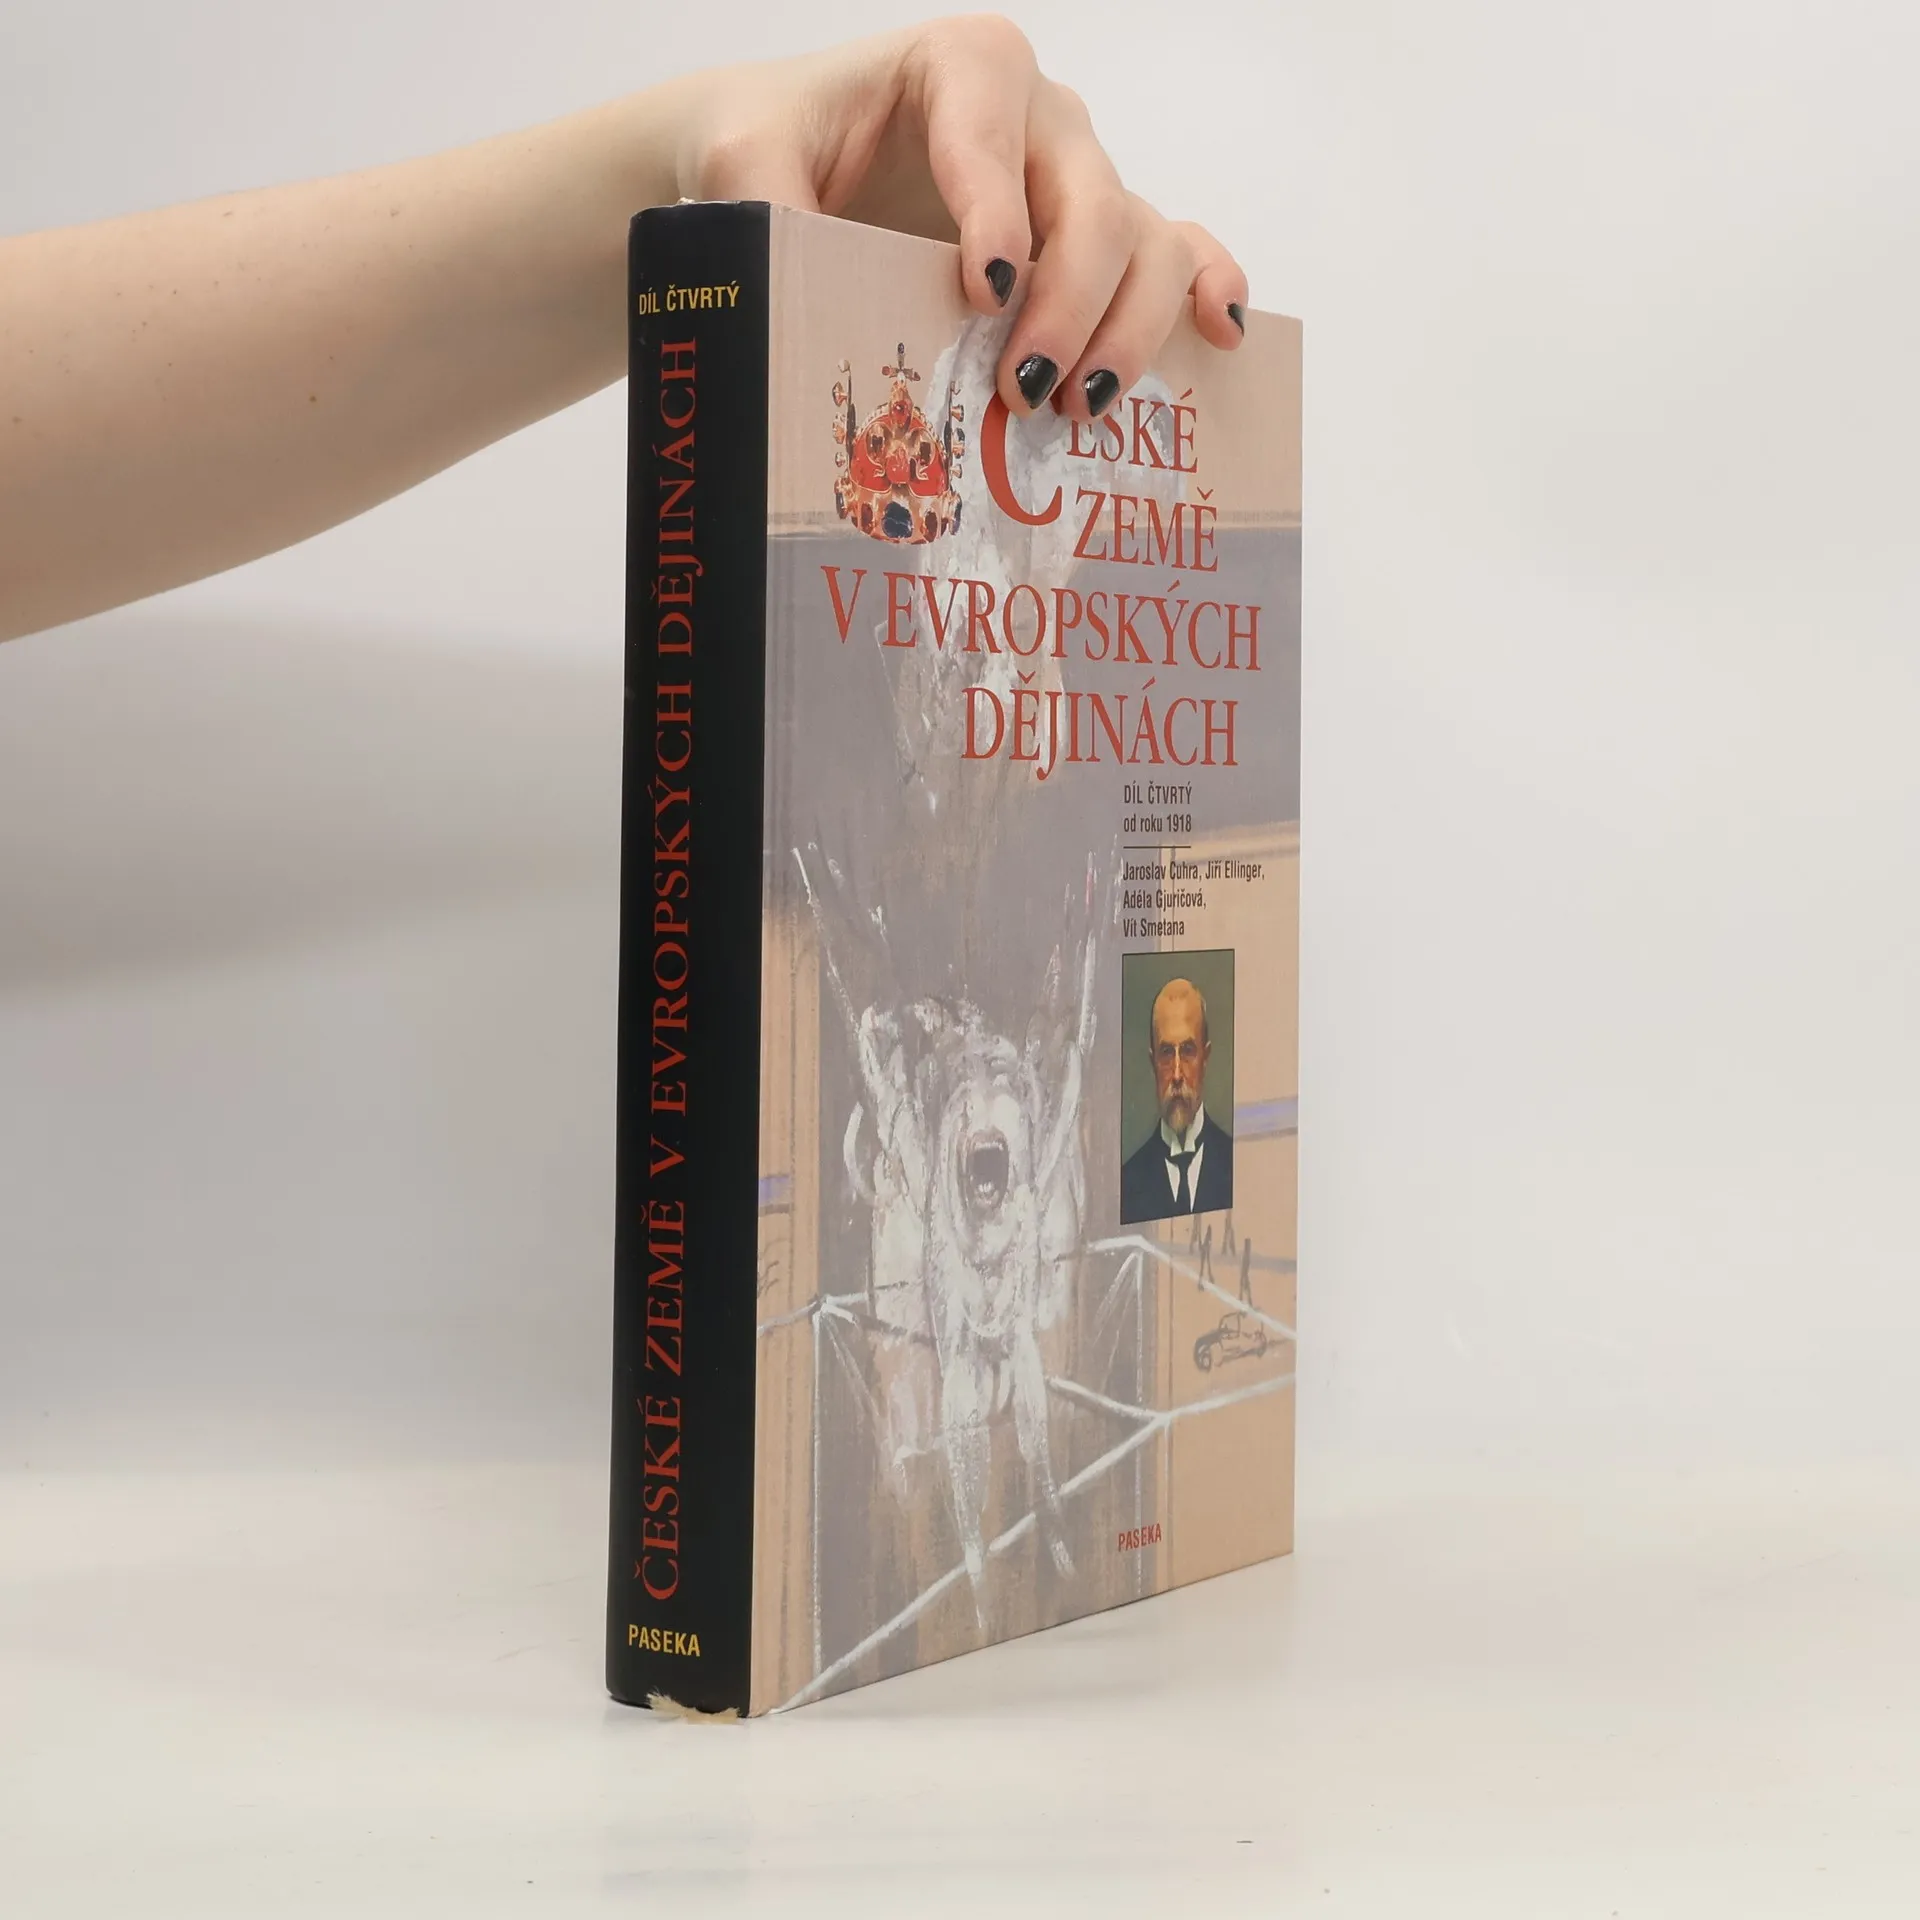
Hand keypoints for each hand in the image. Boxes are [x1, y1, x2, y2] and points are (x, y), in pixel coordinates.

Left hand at [660, 15, 1248, 421]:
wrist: (792, 167)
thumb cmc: (776, 149)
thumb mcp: (745, 162)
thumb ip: (761, 198)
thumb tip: (789, 264)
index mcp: (964, 69)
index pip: (997, 134)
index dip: (998, 214)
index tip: (982, 293)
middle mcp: (1043, 118)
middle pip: (1092, 205)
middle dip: (1068, 304)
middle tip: (1022, 389)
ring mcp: (1079, 179)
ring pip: (1145, 241)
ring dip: (1128, 329)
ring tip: (1073, 406)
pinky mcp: (1097, 237)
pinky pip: (1177, 250)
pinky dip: (1205, 291)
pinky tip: (1215, 340)